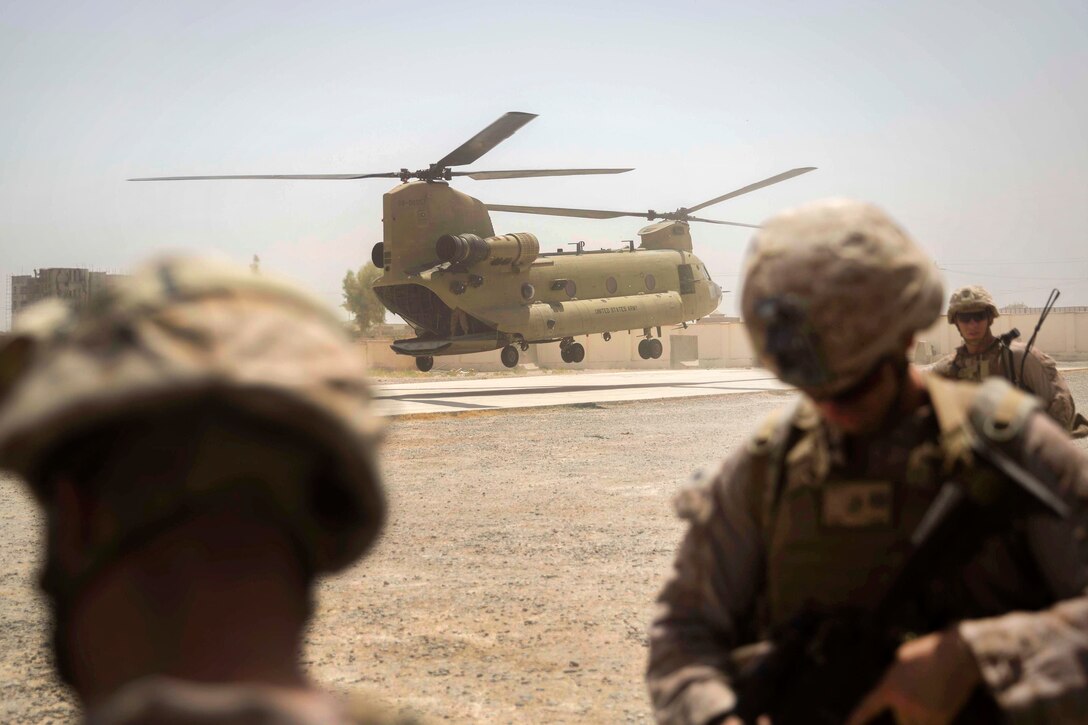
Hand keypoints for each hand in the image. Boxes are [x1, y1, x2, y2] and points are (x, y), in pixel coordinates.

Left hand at [846, 628, 981, 724]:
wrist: (958, 653)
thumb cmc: (930, 651)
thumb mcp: (904, 658)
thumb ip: (896, 678)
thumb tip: (898, 699)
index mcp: (889, 686)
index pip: (868, 707)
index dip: (856, 719)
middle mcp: (902, 703)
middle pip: (900, 719)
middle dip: (906, 714)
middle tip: (920, 695)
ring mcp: (921, 712)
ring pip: (916, 724)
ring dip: (923, 717)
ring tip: (933, 695)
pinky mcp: (942, 717)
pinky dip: (935, 719)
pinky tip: (942, 703)